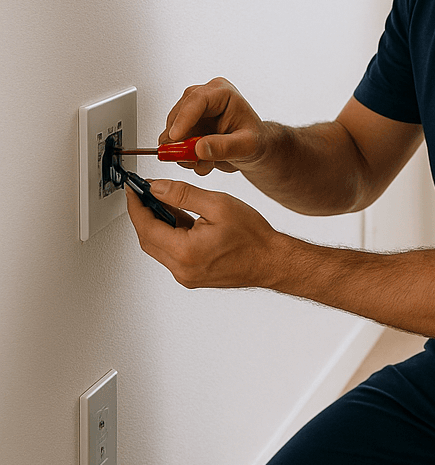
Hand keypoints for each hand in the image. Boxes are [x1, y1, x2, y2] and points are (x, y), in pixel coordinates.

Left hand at [126, 178, 289, 289]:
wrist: (272, 261)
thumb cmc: (253, 237)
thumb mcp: (218, 205)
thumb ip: (183, 194)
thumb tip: (157, 188)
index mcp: (185, 251)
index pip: (146, 226)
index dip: (136, 204)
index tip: (133, 189)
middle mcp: (181, 269)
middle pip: (147, 238)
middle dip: (143, 213)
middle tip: (144, 193)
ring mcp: (186, 276)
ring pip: (158, 247)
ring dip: (157, 224)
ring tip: (165, 202)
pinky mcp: (192, 276)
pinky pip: (171, 254)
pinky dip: (170, 235)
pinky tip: (180, 219)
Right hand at [161, 77, 265, 176]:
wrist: (254, 149)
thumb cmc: (255, 140)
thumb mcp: (246, 146)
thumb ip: (225, 147)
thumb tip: (199, 148)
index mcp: (222, 93)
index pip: (197, 99)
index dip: (184, 118)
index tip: (176, 137)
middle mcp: (204, 97)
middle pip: (179, 114)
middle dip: (182, 140)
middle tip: (191, 159)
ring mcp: (192, 111)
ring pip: (172, 130)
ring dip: (183, 151)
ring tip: (206, 162)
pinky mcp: (185, 126)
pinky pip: (172, 142)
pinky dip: (182, 155)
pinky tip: (201, 161)